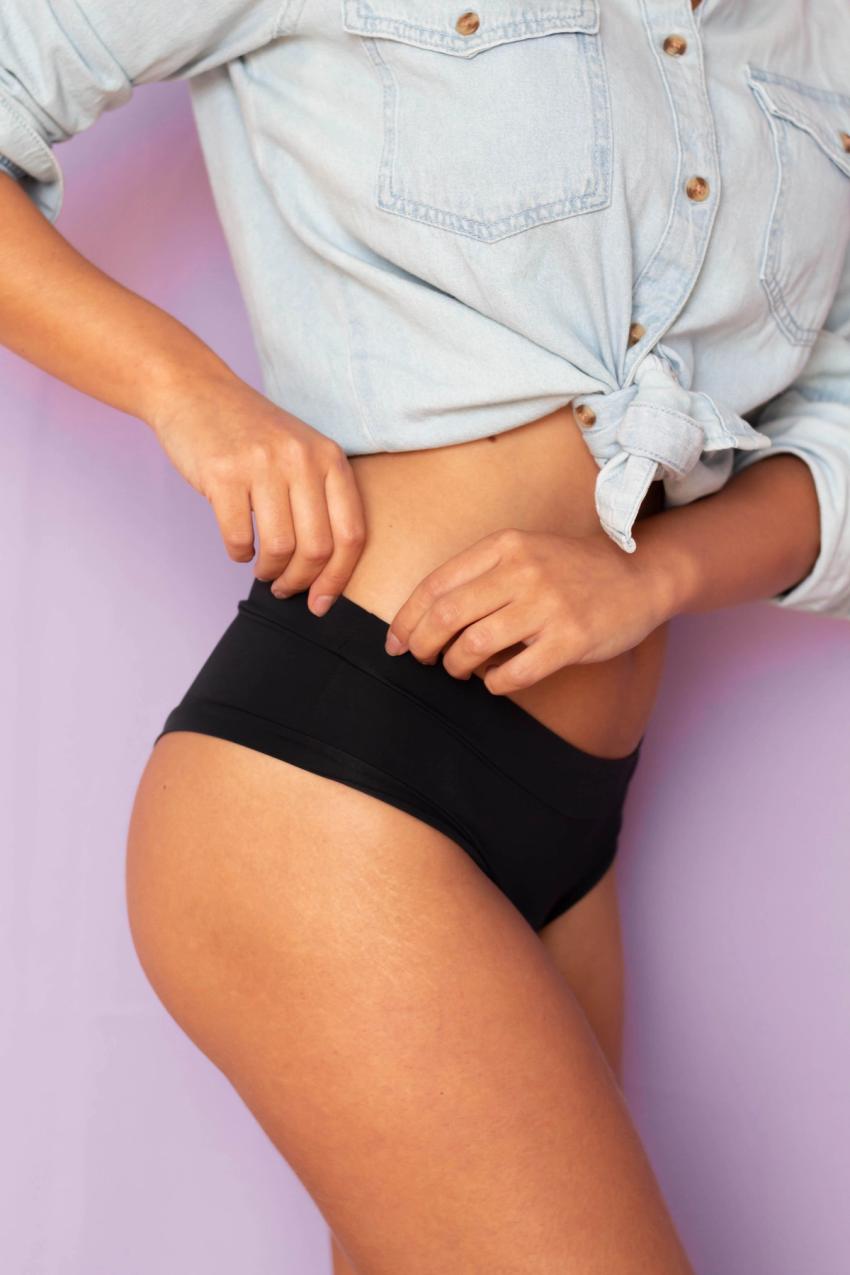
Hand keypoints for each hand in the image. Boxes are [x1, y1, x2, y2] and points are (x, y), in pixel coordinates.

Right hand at [150, 374, 365, 614]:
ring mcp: (262, 464)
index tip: (322, 603)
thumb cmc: (252, 434)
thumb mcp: (302, 452)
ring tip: (262, 569)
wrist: (195, 391)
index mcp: (330, 457)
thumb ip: (320, 499)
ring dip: (269, 571)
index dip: (338, 578)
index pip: (351, 534)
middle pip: (317, 548)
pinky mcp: (222, 473)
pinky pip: (238, 538)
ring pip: (279, 548)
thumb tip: (329, 572)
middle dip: (300, 581)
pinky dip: (239, 554)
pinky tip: (239, 548)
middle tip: (284, 588)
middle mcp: (302, 458)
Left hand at [383, 527, 674, 694]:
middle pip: (446, 615)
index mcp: (504, 546)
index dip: (407, 619)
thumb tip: (424, 618)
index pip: (435, 585)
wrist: (639, 575)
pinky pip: (514, 673)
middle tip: (421, 659)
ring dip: (455, 666)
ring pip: (474, 645)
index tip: (396, 641)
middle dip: (422, 644)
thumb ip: (479, 576)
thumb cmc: (571, 570)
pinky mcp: (570, 640)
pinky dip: (494, 683)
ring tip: (458, 669)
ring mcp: (548, 606)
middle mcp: (523, 571)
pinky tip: (494, 681)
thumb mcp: (523, 553)